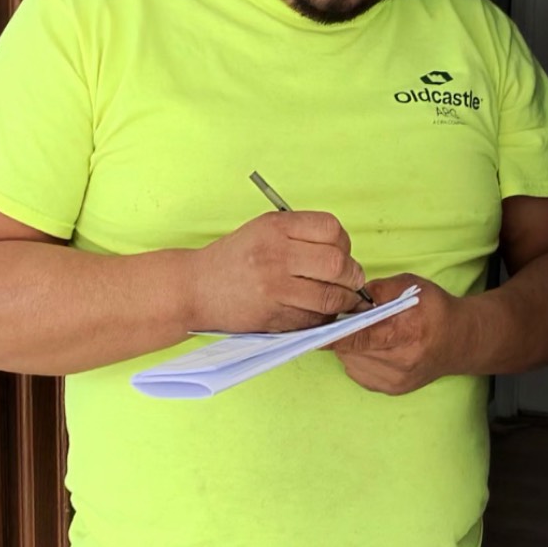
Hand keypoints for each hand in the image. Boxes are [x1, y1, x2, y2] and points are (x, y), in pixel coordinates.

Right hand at [188, 211, 366, 332]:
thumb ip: (300, 235)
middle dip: (352, 275)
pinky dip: (325, 318)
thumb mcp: (262, 230)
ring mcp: (275, 287)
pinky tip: (319, 312)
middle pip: (337, 264)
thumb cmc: (233, 259)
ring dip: (344, 300)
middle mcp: (276, 255)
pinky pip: (315, 319)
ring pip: (331, 296)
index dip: (344, 243)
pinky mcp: (273, 315)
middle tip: (351, 280)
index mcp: (275, 227)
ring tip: (341, 299)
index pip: (331, 228)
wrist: (195, 288)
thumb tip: (344, 252)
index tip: (343, 252)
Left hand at [335, 274, 470, 394]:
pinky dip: (358, 360)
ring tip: (368, 334)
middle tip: (354, 320)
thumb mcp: (410, 286)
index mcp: (406, 333)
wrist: (460, 341)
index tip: (317, 328)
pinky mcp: (393, 390)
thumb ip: (377, 290)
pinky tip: (374, 348)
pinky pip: (358, 373)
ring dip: (351, 348)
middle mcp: (401, 362)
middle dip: (345, 334)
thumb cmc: (435, 310)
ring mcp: (397, 380)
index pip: (358, 338)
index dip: (334, 334)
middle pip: (351, 351)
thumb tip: (348, 298)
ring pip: (351, 363)